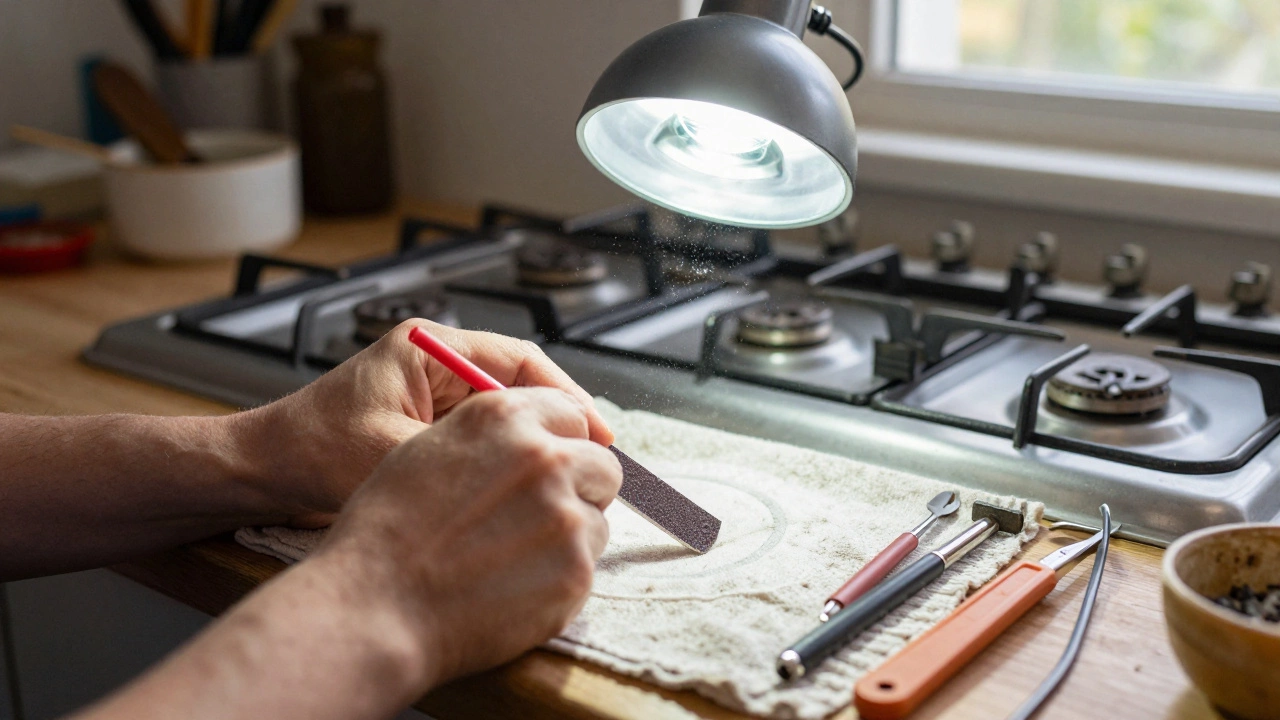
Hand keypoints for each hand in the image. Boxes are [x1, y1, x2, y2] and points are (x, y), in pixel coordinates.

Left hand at [231, 320, 612, 526]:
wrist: (258, 473)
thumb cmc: (312, 453)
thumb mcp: (394, 455)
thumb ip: (463, 456)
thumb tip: (533, 467)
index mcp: (427, 346)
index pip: (519, 362)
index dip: (566, 396)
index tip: (596, 432)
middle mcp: (433, 360)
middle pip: (518, 384)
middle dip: (557, 420)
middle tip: (594, 459)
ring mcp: (429, 390)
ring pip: (503, 411)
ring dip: (533, 441)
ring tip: (567, 474)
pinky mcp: (423, 419)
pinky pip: (480, 434)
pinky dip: (505, 456)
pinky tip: (523, 486)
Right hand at [310, 387, 622, 687]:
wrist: (376, 606)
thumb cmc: (388, 531)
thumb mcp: (428, 448)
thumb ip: (494, 436)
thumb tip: (543, 439)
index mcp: (504, 418)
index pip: (572, 414)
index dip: (563, 441)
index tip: (554, 465)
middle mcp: (543, 457)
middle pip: (601, 463)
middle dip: (580, 486)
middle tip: (537, 516)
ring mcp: (565, 514)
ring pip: (598, 517)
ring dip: (569, 533)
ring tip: (511, 555)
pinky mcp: (575, 569)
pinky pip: (588, 564)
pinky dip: (560, 575)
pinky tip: (513, 584)